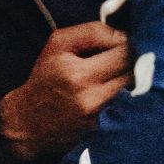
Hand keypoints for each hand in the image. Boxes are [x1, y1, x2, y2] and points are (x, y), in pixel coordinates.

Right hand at [0, 23, 129, 161]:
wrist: (28, 122)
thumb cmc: (46, 77)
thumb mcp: (58, 44)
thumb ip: (93, 32)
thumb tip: (125, 36)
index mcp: (77, 74)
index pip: (124, 52)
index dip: (127, 43)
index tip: (119, 43)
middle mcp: (90, 98)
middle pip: (134, 72)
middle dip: (134, 61)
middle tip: (124, 57)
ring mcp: (98, 118)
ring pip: (135, 90)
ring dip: (132, 79)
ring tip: (118, 75)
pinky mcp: (103, 131)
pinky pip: (128, 107)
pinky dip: (126, 97)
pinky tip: (115, 94)